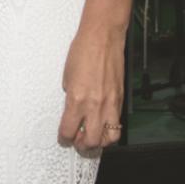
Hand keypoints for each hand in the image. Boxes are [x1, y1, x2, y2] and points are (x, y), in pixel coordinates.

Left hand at [58, 23, 125, 157]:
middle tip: (79, 141)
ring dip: (101, 141)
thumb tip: (73, 113)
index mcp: (76, 100)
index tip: (64, 137)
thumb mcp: (67, 77)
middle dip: (83, 146)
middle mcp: (94, 105)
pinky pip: (118, 123)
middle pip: (91, 142)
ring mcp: (110, 104)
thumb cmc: (83, 51)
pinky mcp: (120, 100)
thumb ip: (70, 98)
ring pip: (109, 138)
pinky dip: (111, 129)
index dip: (64, 138)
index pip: (68, 131)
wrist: (103, 38)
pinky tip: (104, 123)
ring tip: (94, 136)